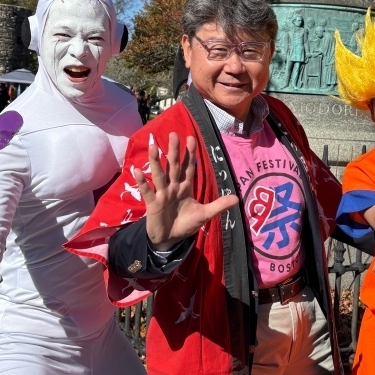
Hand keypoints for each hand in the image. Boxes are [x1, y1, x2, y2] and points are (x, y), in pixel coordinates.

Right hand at [132, 132, 238, 248]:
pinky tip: (136, 171)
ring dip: (156, 161)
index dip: (189, 154)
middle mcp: (173, 187)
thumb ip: (218, 205)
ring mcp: (162, 194)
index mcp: (185, 187)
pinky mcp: (152, 204)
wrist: (170, 239)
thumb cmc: (185, 224)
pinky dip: (142, 182)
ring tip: (154, 146)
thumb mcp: (204, 215)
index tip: (191, 138)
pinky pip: (147, 191)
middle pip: (173, 166)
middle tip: (174, 134)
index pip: (188, 168)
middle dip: (174, 151)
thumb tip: (237, 199)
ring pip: (160, 175)